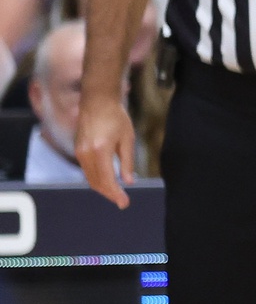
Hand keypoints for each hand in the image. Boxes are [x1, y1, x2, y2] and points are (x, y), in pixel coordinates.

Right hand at [76, 93, 136, 208]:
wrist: (97, 101)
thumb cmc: (116, 117)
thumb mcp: (127, 139)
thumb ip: (127, 162)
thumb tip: (129, 182)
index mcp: (100, 150)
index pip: (107, 180)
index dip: (115, 194)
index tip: (124, 203)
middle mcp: (86, 153)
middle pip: (96, 182)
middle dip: (109, 194)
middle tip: (122, 202)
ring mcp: (79, 151)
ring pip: (90, 178)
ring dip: (102, 188)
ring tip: (116, 194)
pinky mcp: (78, 149)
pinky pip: (86, 170)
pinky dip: (97, 178)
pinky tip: (107, 181)